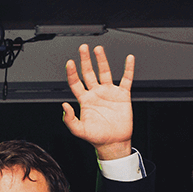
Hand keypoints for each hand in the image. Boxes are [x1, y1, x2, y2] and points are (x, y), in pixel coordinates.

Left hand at [61, 44, 134, 161]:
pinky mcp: (122, 95)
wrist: (113, 143)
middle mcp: (96, 94)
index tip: (70, 62)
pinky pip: (126, 79)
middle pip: (89, 73)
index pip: (76, 83)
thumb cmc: (96, 138)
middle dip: (85, 60)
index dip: (72, 73)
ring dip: (102, 60)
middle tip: (83, 48)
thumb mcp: (79, 130)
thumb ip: (69, 119)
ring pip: (105, 72)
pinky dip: (128, 69)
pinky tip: (129, 59)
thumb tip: (64, 106)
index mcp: (85, 100)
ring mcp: (109, 93)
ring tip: (98, 49)